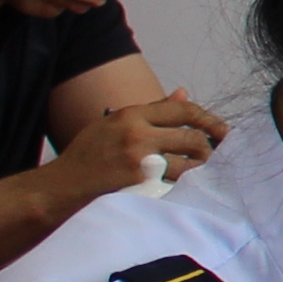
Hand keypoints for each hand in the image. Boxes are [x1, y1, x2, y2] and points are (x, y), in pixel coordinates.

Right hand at [46, 94, 226, 210]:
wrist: (63, 186)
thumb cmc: (89, 155)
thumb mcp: (114, 123)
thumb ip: (151, 111)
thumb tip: (183, 93)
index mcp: (131, 115)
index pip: (183, 111)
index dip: (208, 120)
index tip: (220, 129)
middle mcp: (137, 135)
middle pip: (192, 138)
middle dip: (208, 148)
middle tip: (214, 155)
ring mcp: (139, 163)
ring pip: (187, 165)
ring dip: (197, 170)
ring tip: (197, 172)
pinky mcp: (139, 187)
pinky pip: (173, 185)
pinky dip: (182, 186)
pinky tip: (182, 188)